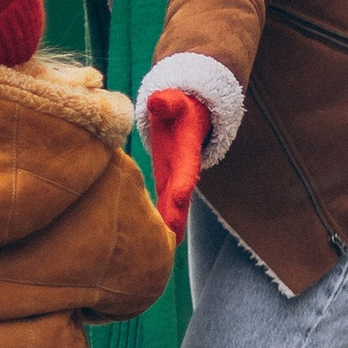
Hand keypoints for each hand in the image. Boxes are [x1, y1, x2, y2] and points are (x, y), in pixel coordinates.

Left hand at [142, 89, 207, 240]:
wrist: (191, 113)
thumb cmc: (179, 105)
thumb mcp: (174, 100)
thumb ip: (166, 101)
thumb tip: (156, 100)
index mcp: (186, 149)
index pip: (186, 167)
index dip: (184, 181)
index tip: (180, 197)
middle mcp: (183, 167)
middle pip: (181, 193)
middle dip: (178, 214)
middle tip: (174, 238)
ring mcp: (176, 176)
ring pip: (174, 203)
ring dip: (172, 223)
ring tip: (166, 247)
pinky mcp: (168, 181)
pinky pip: (166, 203)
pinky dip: (164, 220)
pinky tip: (157, 240)